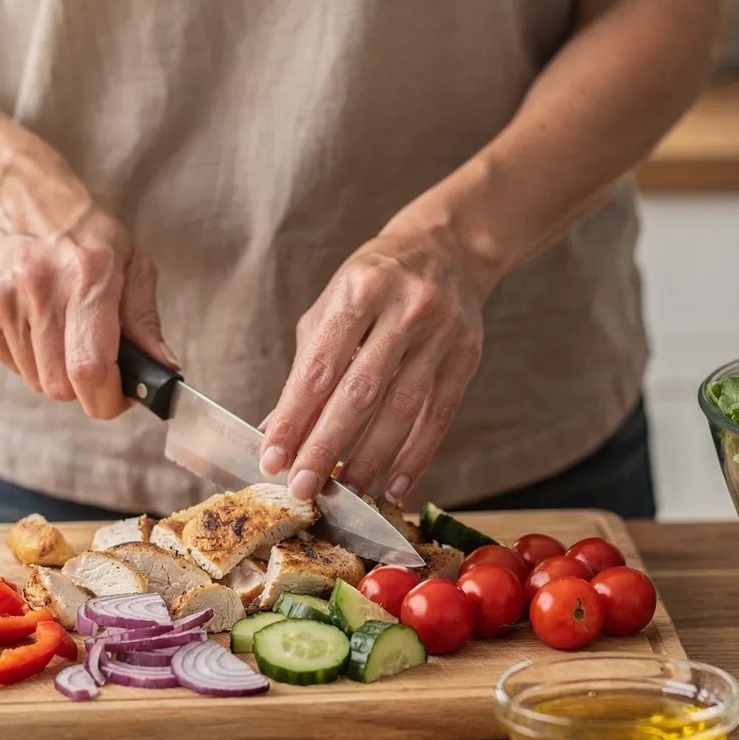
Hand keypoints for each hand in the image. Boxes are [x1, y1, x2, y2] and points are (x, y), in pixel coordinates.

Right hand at [0, 151, 173, 418]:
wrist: (9, 190)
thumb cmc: (79, 226)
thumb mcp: (130, 258)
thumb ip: (144, 319)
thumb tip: (163, 370)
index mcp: (86, 275)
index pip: (89, 368)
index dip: (107, 399)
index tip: (119, 397)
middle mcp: (38, 287)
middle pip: (59, 385)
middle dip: (84, 387)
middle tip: (96, 360)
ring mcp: (0, 300)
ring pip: (34, 379)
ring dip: (56, 370)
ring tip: (64, 329)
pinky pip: (9, 363)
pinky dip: (29, 356)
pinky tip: (37, 321)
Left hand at [259, 221, 489, 504]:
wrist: (449, 248)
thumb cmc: (377, 280)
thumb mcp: (334, 305)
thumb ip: (308, 365)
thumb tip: (277, 428)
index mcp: (360, 290)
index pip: (319, 368)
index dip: (293, 418)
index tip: (272, 458)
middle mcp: (404, 309)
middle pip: (360, 393)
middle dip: (326, 446)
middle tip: (302, 488)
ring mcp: (440, 334)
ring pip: (401, 410)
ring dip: (369, 459)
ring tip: (345, 492)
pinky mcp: (466, 357)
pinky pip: (438, 416)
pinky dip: (415, 456)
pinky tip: (394, 485)